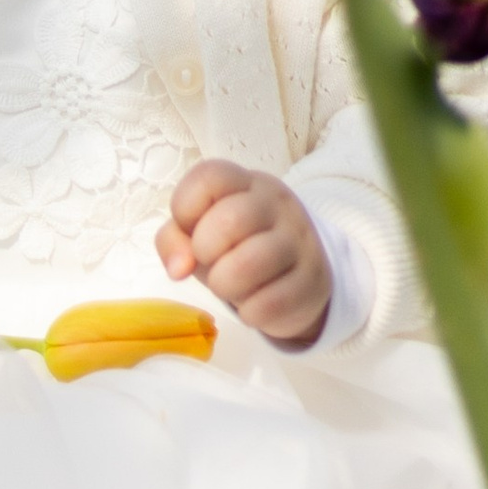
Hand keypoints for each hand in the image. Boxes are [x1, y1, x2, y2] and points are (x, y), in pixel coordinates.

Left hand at [159, 159, 330, 346]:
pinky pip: (270, 303)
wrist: (296, 276)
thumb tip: (179, 268)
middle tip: (209, 261)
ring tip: (227, 285)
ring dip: (225, 284)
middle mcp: (276, 204)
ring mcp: (299, 240)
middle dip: (204, 249)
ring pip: (251, 263)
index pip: (209, 176)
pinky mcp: (312, 281)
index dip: (185, 207)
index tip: (189, 229)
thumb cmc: (236, 247)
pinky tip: (253, 304)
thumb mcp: (201, 233)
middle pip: (230, 219)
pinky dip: (250, 311)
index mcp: (245, 183)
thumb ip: (175, 240)